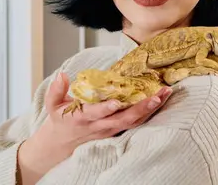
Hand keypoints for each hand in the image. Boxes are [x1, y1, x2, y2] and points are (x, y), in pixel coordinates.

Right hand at [17, 71, 171, 182]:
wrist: (61, 144)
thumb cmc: (60, 120)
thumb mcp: (53, 105)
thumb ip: (57, 90)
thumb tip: (62, 75)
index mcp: (82, 117)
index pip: (94, 113)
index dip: (105, 109)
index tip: (116, 102)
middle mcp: (99, 125)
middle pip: (122, 119)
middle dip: (140, 109)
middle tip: (156, 97)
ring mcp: (110, 130)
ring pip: (132, 122)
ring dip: (150, 109)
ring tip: (164, 94)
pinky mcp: (117, 130)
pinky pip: (135, 123)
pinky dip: (149, 113)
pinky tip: (161, 100)